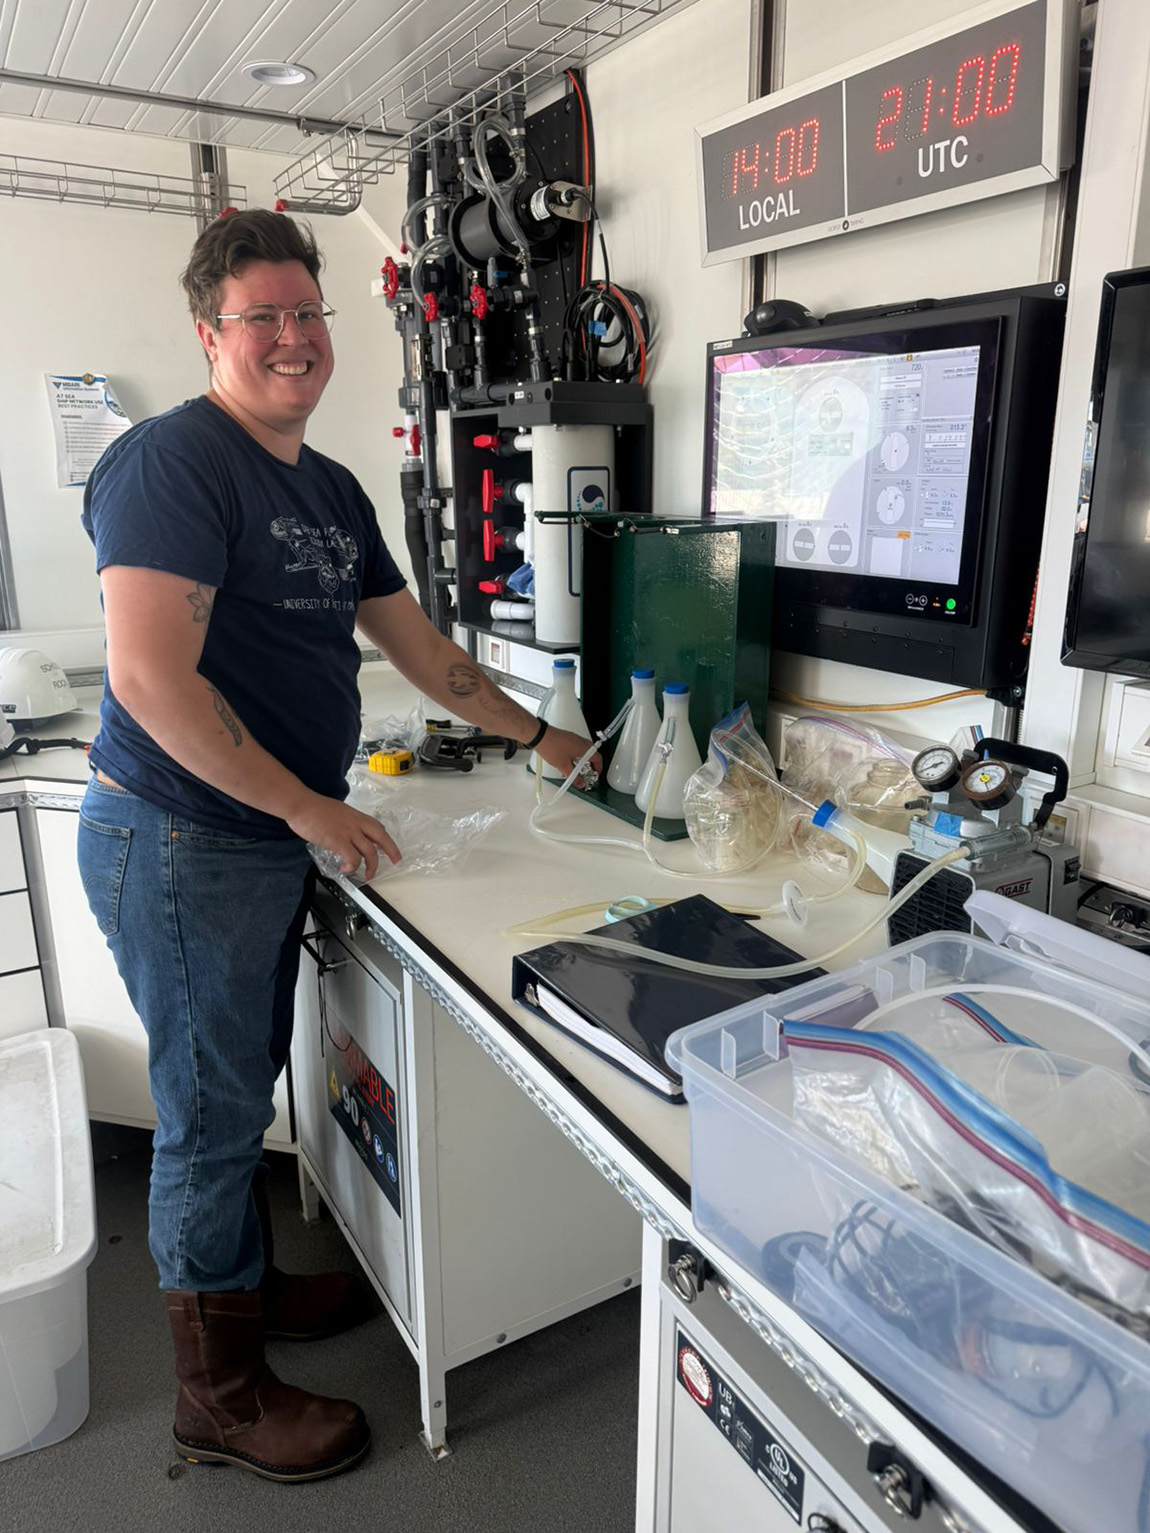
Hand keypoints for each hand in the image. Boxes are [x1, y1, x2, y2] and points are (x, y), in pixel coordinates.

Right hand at [286, 792, 401, 878]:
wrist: (301, 805)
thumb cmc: (313, 808)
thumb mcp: (337, 812)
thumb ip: (344, 823)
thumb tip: (346, 836)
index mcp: (356, 816)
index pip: (378, 828)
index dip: (387, 840)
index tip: (392, 849)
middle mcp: (356, 823)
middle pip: (381, 837)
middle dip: (392, 851)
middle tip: (396, 862)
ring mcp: (348, 832)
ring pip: (370, 851)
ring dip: (371, 866)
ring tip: (367, 875)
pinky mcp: (338, 841)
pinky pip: (352, 858)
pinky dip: (352, 867)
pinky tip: (346, 870)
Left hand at [536, 726, 601, 789]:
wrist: (539, 735)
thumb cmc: (551, 747)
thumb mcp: (563, 766)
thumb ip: (574, 777)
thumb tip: (580, 783)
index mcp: (584, 747)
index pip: (598, 758)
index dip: (598, 768)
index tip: (595, 774)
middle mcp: (581, 741)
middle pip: (592, 753)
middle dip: (591, 764)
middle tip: (588, 772)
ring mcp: (574, 738)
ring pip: (584, 750)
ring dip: (583, 759)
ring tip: (576, 768)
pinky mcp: (567, 737)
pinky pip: (576, 746)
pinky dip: (576, 754)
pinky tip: (568, 760)